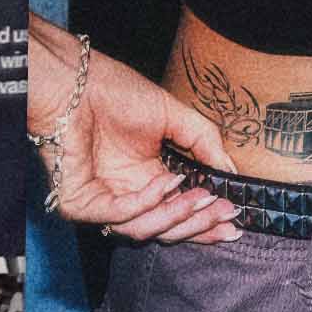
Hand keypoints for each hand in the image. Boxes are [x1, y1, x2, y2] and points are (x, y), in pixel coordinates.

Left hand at [26, 19, 238, 243]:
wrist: (75, 81)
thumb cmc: (116, 93)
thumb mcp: (173, 117)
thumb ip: (203, 142)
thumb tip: (231, 171)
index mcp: (146, 181)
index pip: (178, 214)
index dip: (206, 220)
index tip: (235, 219)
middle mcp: (125, 197)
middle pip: (166, 229)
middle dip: (200, 224)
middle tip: (226, 213)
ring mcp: (102, 204)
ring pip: (146, 230)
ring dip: (178, 215)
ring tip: (201, 195)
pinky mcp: (80, 205)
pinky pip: (121, 215)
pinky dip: (148, 201)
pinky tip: (168, 180)